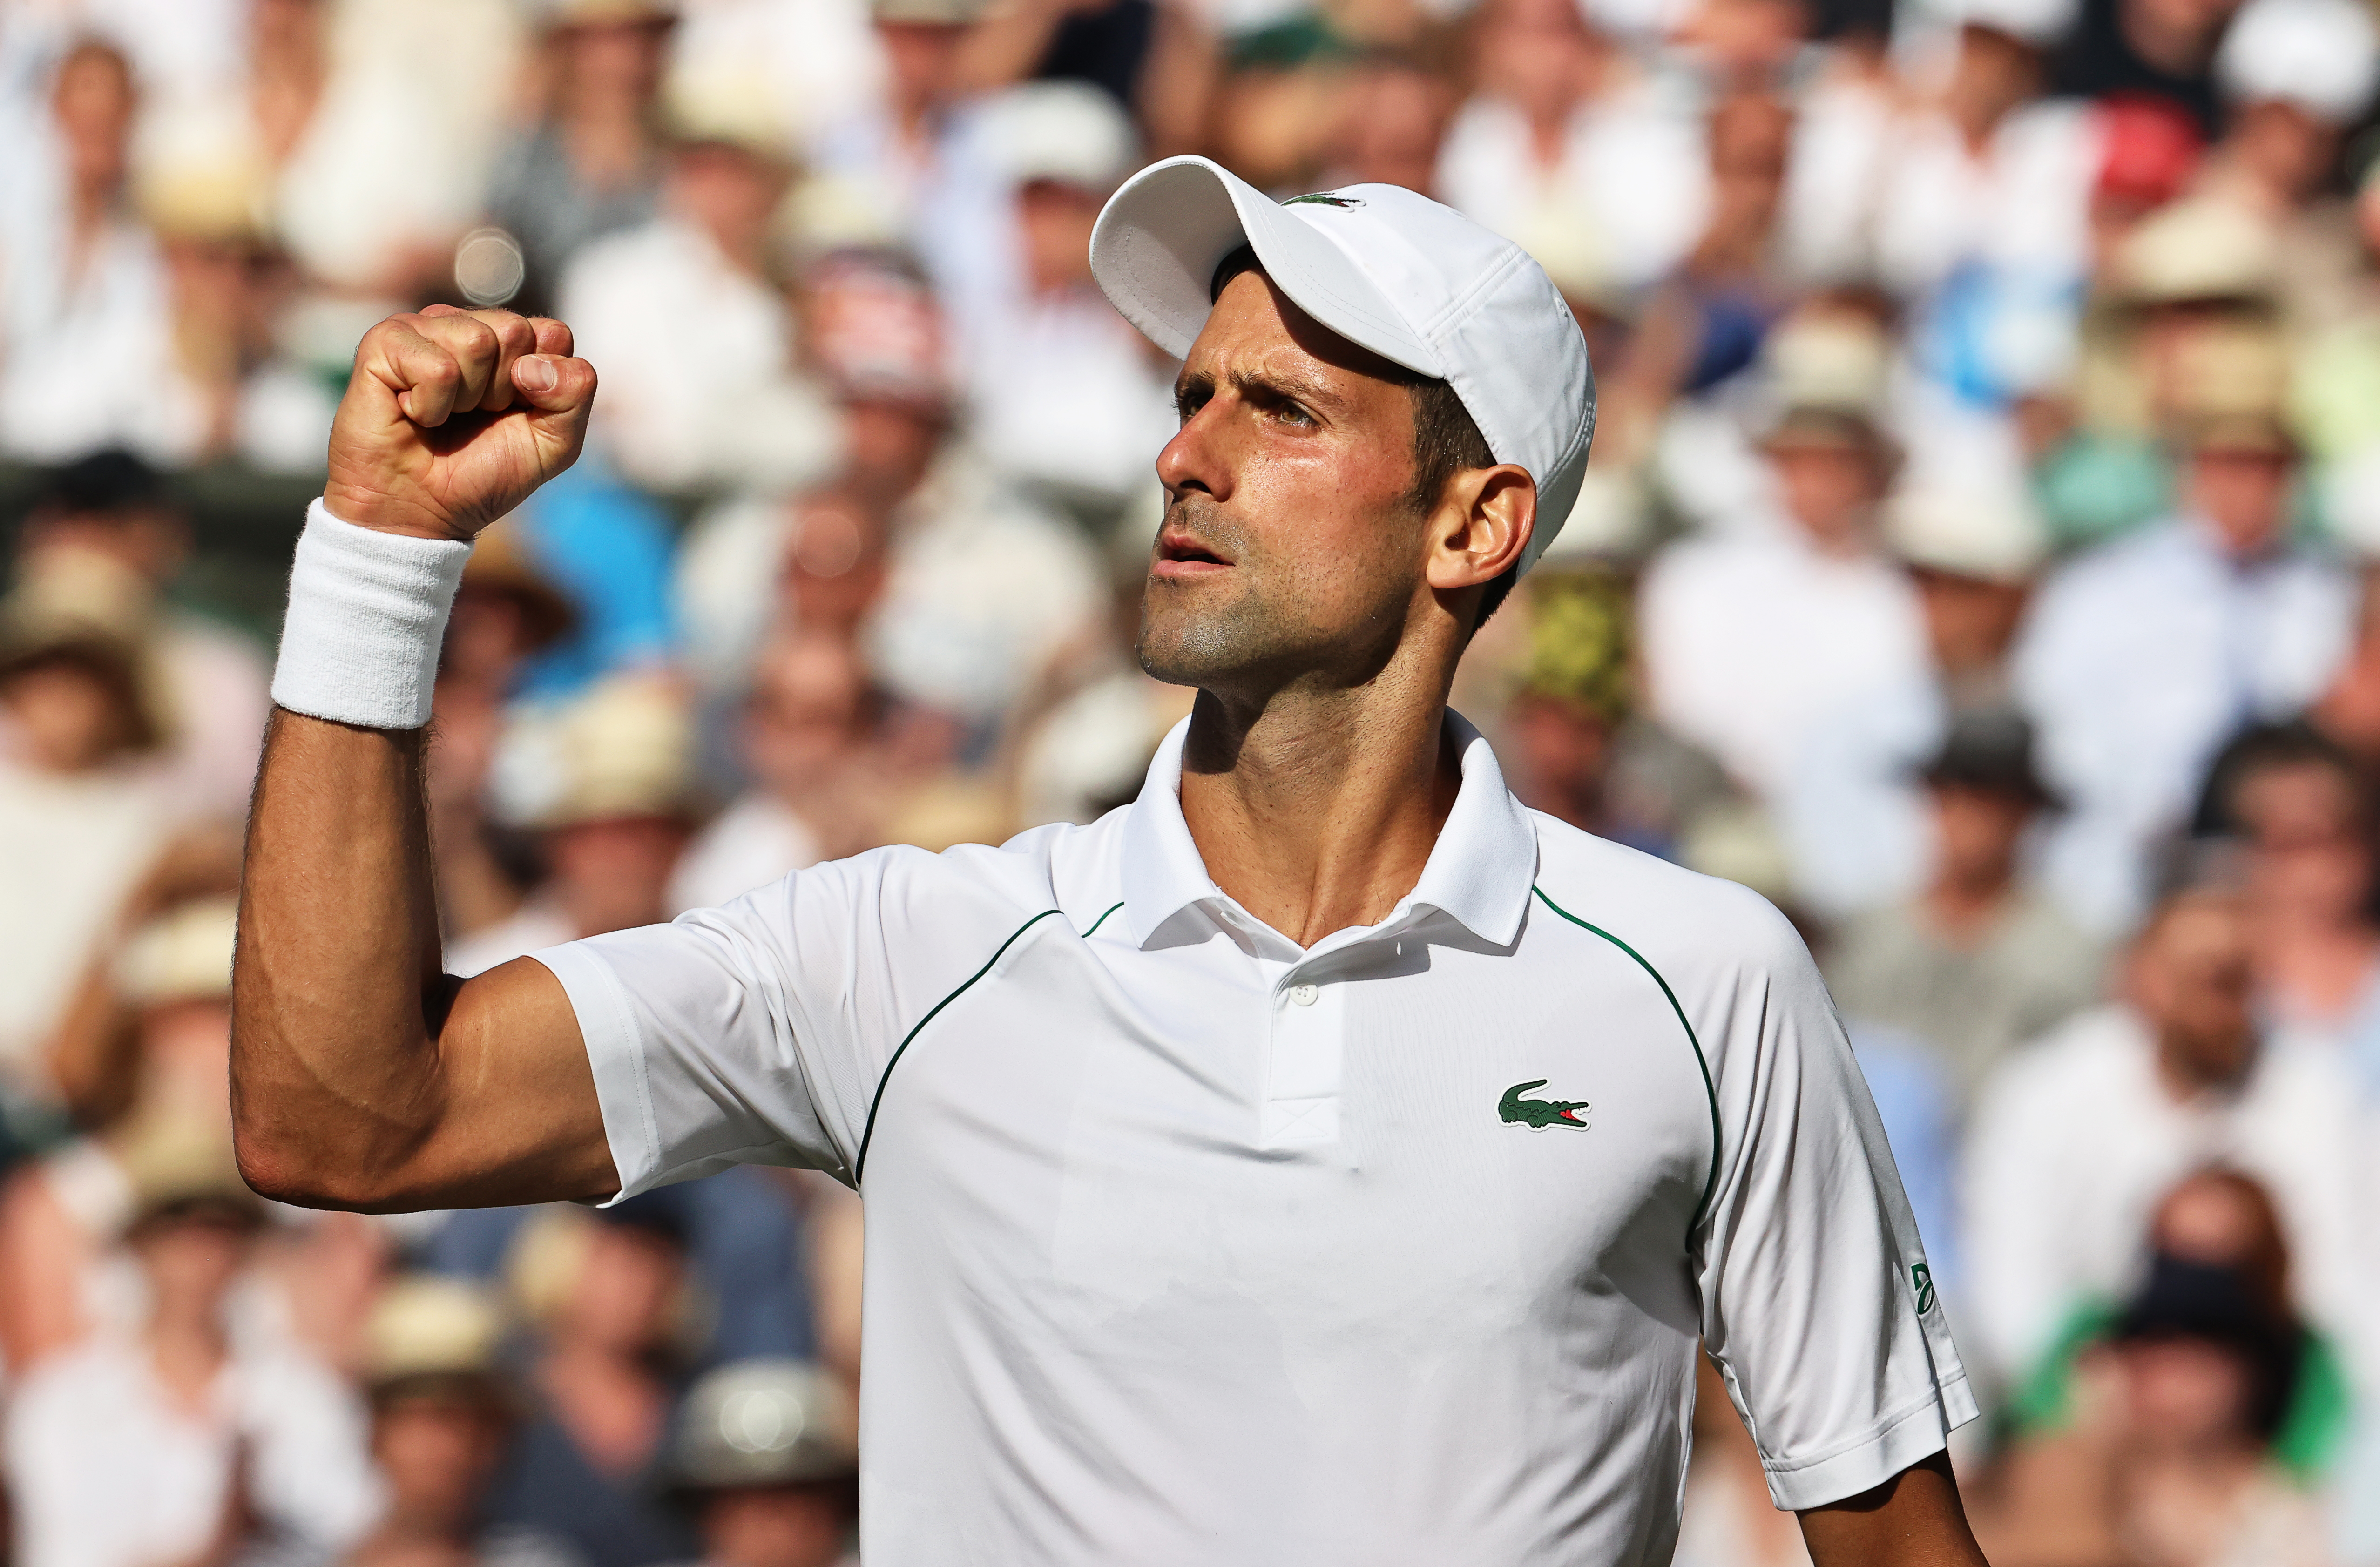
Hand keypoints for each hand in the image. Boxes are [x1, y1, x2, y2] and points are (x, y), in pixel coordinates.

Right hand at [325, 305, 595, 541]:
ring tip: (442, 416)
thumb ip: (575, 394)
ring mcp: (423, 328)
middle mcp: (465, 325)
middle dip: (503, 390)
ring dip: (466, 399)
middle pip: (515, 331)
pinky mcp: (384, 343)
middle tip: (472, 417)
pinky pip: (437, 367)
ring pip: (476, 341)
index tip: (514, 414)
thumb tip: (533, 365)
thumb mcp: (555, 443)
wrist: (421, 511)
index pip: (554, 335)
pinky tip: (413, 415)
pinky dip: (431, 406)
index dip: (545, 386)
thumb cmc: (482, 474)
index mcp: (509, 342)